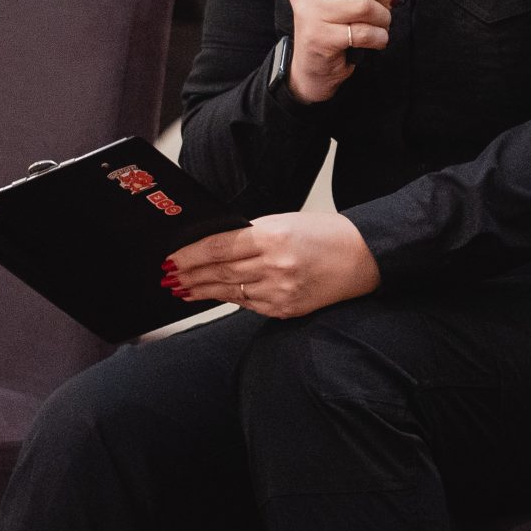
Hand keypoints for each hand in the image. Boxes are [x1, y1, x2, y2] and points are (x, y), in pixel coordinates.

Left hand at [166, 211, 381, 318]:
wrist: (362, 258)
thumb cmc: (324, 234)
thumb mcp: (285, 222)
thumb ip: (250, 234)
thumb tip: (215, 247)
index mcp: (272, 238)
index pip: (218, 248)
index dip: (189, 256)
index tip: (171, 259)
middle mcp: (274, 266)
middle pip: (219, 273)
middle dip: (189, 276)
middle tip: (169, 277)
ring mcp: (280, 292)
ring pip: (230, 293)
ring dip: (203, 291)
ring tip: (184, 289)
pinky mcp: (286, 309)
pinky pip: (249, 305)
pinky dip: (231, 299)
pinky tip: (216, 296)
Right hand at [285, 0, 415, 104]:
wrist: (316, 63)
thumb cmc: (338, 19)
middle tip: (385, 2)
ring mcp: (309, 11)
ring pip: (363, 4)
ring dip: (383, 16)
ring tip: (378, 21)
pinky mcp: (318, 37)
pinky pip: (363, 31)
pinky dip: (378, 36)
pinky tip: (374, 37)